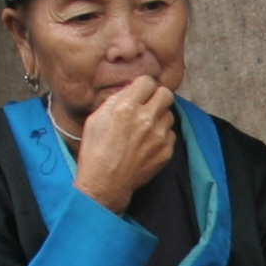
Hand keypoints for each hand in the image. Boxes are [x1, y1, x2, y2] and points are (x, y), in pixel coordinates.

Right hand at [69, 78, 176, 212]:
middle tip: (148, 104)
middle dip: (157, 96)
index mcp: (126, 107)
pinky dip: (161, 135)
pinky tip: (147, 142)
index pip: (147, 81)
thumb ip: (115, 100)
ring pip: (169, 114)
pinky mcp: (166, 151)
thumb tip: (130, 90)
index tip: (140, 91)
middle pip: (166, 94)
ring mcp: (158, 136)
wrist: (105, 183)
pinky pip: (170, 134)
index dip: (143, 85)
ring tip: (145, 127)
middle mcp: (146, 119)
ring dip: (159, 117)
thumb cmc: (95, 151)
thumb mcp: (96, 118)